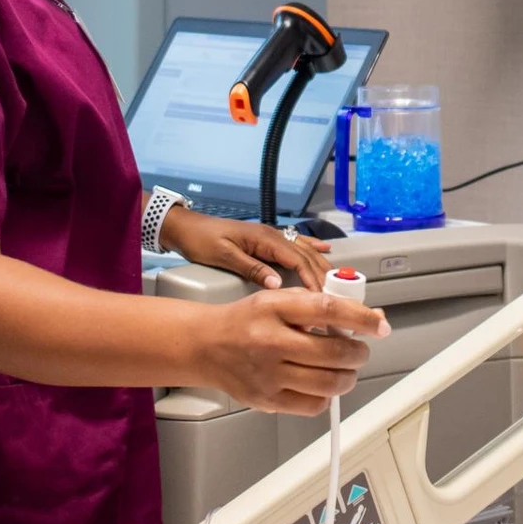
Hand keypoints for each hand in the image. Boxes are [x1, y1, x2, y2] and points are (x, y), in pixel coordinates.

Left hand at [161, 207, 331, 289]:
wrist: (185, 227)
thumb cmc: (201, 240)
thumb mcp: (224, 256)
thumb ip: (252, 269)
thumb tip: (277, 284)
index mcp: (264, 239)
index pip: (297, 260)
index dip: (312, 278)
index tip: (322, 296)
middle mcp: (272, 235)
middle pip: (305, 255)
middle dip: (322, 274)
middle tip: (337, 294)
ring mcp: (270, 235)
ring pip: (304, 249)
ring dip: (321, 263)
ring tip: (337, 279)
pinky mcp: (265, 239)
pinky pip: (295, 243)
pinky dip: (312, 246)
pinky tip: (324, 249)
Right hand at [196, 289, 389, 413]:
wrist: (206, 346)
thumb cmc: (246, 321)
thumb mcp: (279, 300)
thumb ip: (320, 306)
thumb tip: (368, 318)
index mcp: (275, 308)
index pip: (328, 309)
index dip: (361, 317)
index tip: (379, 325)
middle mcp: (270, 341)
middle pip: (334, 352)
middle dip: (359, 352)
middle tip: (359, 350)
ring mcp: (268, 374)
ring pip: (329, 382)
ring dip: (349, 376)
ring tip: (345, 368)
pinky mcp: (267, 400)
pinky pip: (313, 405)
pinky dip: (327, 396)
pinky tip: (322, 384)